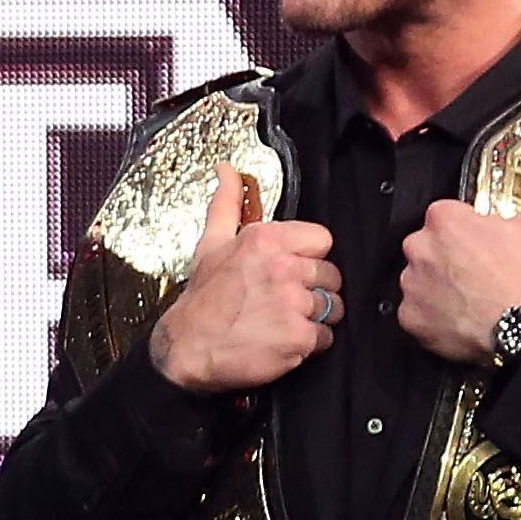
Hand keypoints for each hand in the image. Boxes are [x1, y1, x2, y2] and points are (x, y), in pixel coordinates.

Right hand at [147, 165, 340, 394]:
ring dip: (314, 318)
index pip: (322, 240)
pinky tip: (284, 341)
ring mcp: (293, 304)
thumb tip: (226, 170)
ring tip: (283, 321)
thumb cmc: (202, 299)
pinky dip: (309, 344)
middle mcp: (283, 268)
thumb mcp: (212, 244)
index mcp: (266, 239)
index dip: (309, 258)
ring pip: (333, 307)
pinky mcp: (299, 338)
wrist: (187, 349)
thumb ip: (227, 204)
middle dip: (314, 290)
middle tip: (284, 301)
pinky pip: (326, 337)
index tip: (290, 271)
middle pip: (331, 275)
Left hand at [396, 138, 520, 365]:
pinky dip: (432, 314)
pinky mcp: (410, 317)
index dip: (470, 232)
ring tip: (472, 296)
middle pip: (431, 246)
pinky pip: (416, 311)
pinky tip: (459, 315)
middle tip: (481, 273)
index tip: (488, 246)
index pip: (448, 217)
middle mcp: (419, 246)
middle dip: (451, 257)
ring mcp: (412, 284)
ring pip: (422, 277)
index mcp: (444, 218)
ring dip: (440, 284)